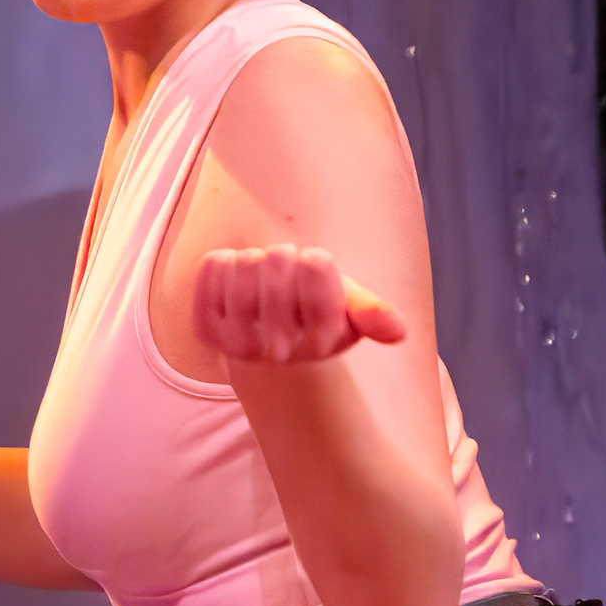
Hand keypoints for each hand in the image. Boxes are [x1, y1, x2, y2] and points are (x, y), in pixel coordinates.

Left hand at [191, 243, 410, 366]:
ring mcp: (240, 343)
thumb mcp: (350, 308)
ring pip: (244, 264)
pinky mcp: (207, 332)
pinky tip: (234, 280)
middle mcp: (281, 349)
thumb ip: (373, 314)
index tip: (314, 275)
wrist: (268, 348)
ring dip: (253, 259)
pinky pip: (212, 268)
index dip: (314, 259)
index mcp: (323, 339)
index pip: (316, 266)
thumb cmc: (314, 313)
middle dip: (283, 256)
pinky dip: (222, 262)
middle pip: (278, 259)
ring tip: (261, 280)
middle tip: (286, 278)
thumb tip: (397, 332)